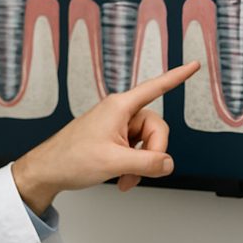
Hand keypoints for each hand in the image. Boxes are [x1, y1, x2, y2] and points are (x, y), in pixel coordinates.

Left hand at [11, 61, 199, 213]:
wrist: (48, 171)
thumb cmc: (71, 159)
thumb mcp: (114, 162)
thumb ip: (147, 162)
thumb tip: (168, 163)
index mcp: (120, 107)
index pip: (156, 87)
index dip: (177, 76)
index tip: (195, 64)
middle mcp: (120, 113)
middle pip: (157, 129)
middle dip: (152, 154)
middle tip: (138, 172)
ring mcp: (117, 126)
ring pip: (148, 143)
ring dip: (142, 164)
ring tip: (124, 178)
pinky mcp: (114, 139)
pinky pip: (137, 150)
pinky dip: (134, 166)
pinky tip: (122, 177)